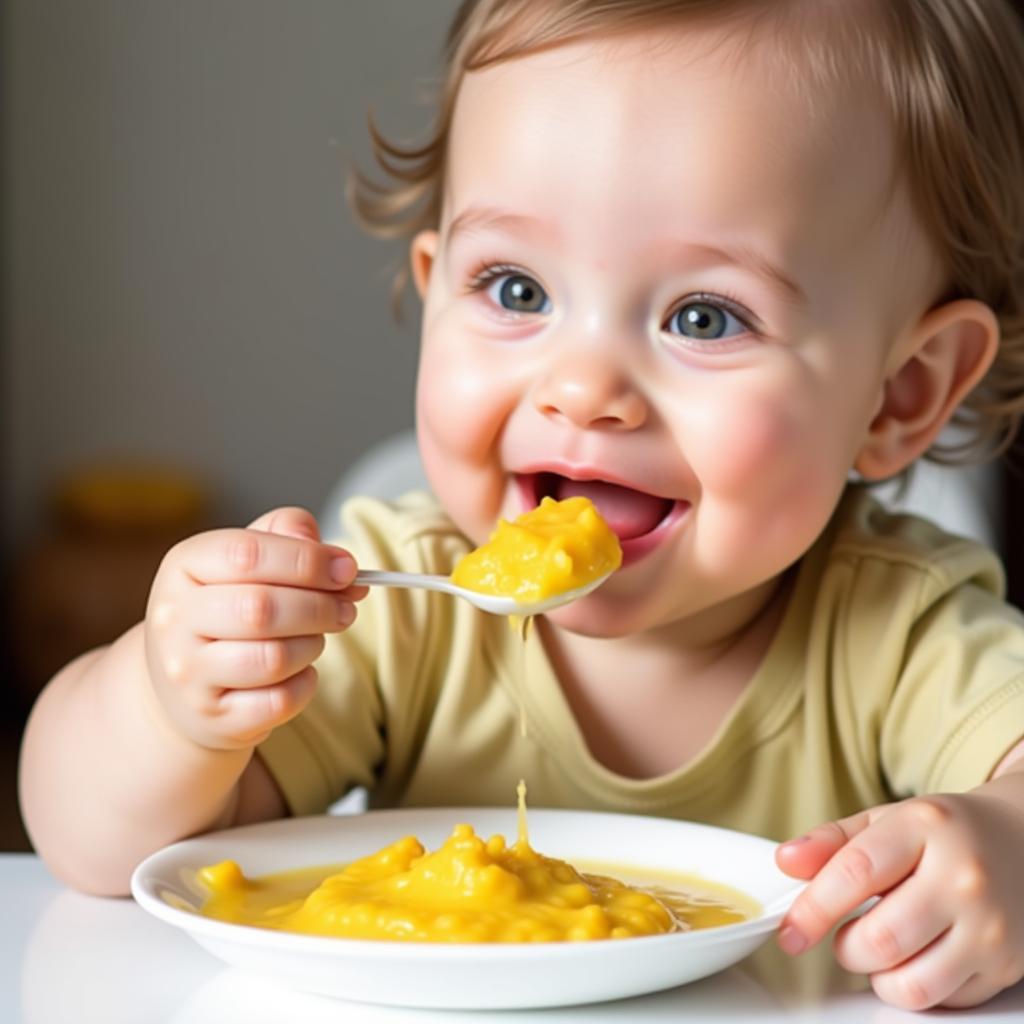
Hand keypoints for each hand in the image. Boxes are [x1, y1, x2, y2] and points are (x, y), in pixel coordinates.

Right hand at [144, 506, 366, 750]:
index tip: (346, 569)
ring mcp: (188, 674)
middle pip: (261, 608)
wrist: (186, 686)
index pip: (247, 553)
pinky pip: (279, 701)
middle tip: (347, 609)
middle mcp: (174, 619)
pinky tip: (300, 672)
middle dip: (319, 607)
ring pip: (273, 659)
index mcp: (183, 566)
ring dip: (312, 645)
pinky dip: (305, 684)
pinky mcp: (212, 717)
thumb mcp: (248, 560)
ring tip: (316, 638)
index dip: (307, 559)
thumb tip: (339, 562)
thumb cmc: (231, 608)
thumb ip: (289, 536)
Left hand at [775, 793, 1023, 1008]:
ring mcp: (991, 927)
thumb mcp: (885, 820)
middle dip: (846, 947)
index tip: (790, 931)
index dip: (813, 909)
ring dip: (877, 975)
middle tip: (846, 935)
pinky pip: (943, 1001)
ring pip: (911, 984)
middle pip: (881, 939)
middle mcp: (964, 878)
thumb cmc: (944, 832)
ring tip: (878, 949)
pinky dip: (914, 988)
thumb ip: (831, 842)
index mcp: (925, 828)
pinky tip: (915, 957)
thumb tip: (785, 862)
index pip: (855, 874)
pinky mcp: (1006, 967)